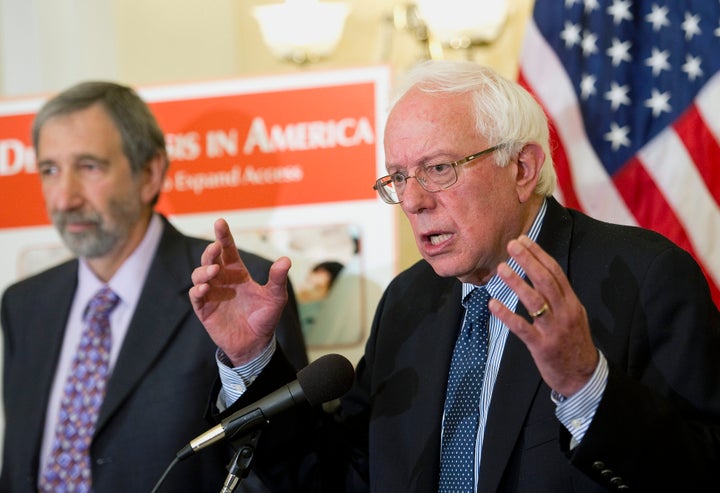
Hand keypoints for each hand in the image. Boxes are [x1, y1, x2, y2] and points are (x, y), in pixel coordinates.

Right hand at [189, 218, 290, 365]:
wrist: (256, 344)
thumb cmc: (265, 318)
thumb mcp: (276, 297)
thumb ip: (278, 279)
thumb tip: (285, 260)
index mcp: (238, 273)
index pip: (228, 250)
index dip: (224, 236)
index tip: (220, 222)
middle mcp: (223, 280)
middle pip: (210, 259)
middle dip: (210, 251)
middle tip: (216, 248)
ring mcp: (212, 294)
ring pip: (199, 275)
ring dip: (203, 270)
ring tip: (214, 270)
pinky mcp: (205, 309)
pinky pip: (196, 296)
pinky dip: (198, 290)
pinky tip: (205, 288)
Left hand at [488, 235, 597, 396]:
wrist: (583, 376)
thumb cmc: (573, 342)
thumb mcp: (572, 315)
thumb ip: (558, 296)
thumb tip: (540, 272)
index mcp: (572, 303)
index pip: (555, 272)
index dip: (539, 254)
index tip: (523, 239)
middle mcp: (565, 312)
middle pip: (546, 281)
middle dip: (528, 260)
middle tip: (511, 245)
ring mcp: (553, 330)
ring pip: (535, 301)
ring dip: (517, 282)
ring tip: (501, 268)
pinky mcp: (542, 346)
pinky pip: (522, 328)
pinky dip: (507, 315)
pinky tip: (493, 304)